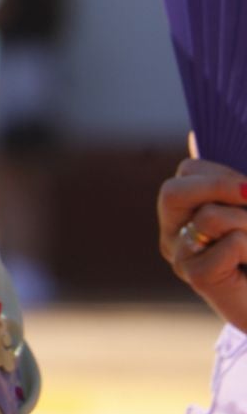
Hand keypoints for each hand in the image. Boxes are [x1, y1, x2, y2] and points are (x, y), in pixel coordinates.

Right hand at [158, 154, 246, 332]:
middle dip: (220, 187)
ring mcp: (182, 257)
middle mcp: (175, 233)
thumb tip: (194, 135)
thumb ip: (229, 183)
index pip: (187, 171)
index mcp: (185, 211)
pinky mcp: (198, 278)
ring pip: (211, 218)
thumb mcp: (244, 209)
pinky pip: (230, 243)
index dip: (222, 172)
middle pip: (175, 191)